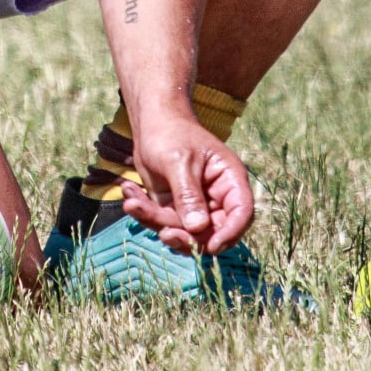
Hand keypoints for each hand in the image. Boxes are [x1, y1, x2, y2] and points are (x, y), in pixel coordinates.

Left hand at [121, 112, 254, 254]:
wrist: (151, 123)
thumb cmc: (172, 133)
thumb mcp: (179, 162)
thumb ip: (189, 195)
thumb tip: (197, 228)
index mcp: (229, 179)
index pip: (241, 212)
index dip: (230, 233)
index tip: (211, 247)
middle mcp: (217, 196)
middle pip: (212, 231)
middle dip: (186, 236)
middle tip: (164, 234)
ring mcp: (196, 205)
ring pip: (183, 232)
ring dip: (157, 222)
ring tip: (132, 203)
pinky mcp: (175, 209)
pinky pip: (163, 222)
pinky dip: (144, 213)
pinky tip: (129, 193)